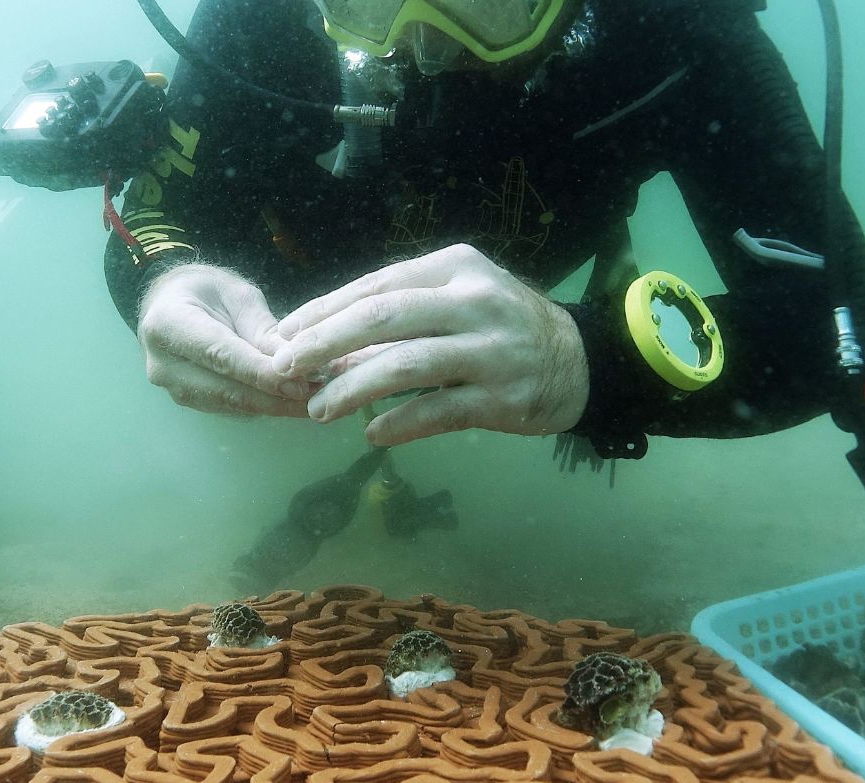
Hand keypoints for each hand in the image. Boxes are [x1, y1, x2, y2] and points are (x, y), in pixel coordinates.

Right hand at [135, 264, 310, 417]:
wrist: (171, 304)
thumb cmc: (206, 291)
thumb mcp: (236, 294)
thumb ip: (261, 329)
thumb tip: (294, 361)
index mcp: (168, 324)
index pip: (221, 355)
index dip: (260, 374)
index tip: (299, 384)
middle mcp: (164, 364)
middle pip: (225, 390)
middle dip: (274, 398)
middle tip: (319, 397)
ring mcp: (173, 388)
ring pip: (230, 405)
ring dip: (274, 406)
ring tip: (314, 399)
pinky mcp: (190, 402)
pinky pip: (231, 408)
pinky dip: (263, 406)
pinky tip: (293, 400)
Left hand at [269, 244, 588, 446]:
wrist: (579, 362)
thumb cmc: (502, 326)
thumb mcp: (458, 298)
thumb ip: (401, 313)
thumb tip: (323, 341)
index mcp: (456, 268)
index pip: (377, 285)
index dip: (324, 310)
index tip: (284, 333)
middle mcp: (473, 302)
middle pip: (383, 317)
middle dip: (325, 343)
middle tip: (285, 366)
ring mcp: (490, 350)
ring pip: (405, 365)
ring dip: (352, 388)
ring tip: (317, 410)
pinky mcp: (502, 398)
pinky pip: (438, 411)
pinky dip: (400, 423)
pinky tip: (372, 433)